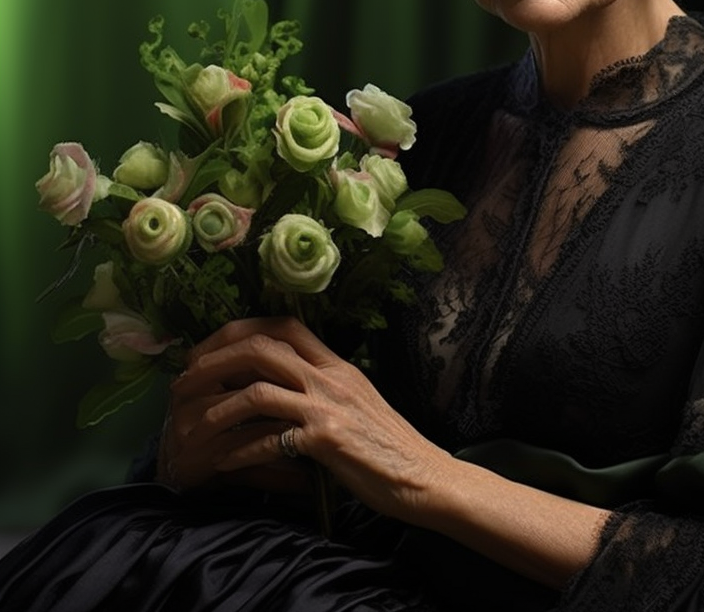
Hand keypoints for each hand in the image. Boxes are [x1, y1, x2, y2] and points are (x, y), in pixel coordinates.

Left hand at [161, 317, 452, 520]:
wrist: (422, 475)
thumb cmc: (386, 444)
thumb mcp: (356, 400)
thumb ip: (323, 384)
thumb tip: (282, 379)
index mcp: (337, 364)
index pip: (284, 325)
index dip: (239, 330)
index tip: (209, 350)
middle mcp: (330, 377)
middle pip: (260, 348)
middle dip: (213, 361)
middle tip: (184, 382)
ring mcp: (328, 407)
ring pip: (257, 391)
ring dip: (216, 408)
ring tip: (192, 426)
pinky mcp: (326, 442)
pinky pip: (268, 440)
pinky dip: (238, 450)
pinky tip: (222, 464)